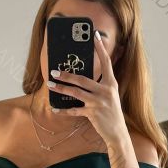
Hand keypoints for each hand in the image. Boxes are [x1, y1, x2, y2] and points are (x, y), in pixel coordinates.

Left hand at [46, 31, 128, 145]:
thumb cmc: (111, 111)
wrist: (117, 132)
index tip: (95, 35)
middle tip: (54, 71)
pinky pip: (74, 111)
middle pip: (83, 79)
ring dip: (61, 89)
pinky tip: (55, 108)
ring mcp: (99, 103)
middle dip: (67, 75)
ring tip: (50, 85)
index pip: (106, 62)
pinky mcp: (93, 114)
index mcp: (111, 84)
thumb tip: (81, 76)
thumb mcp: (109, 95)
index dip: (101, 48)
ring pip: (76, 93)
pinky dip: (63, 110)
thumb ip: (99, 85)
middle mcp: (106, 91)